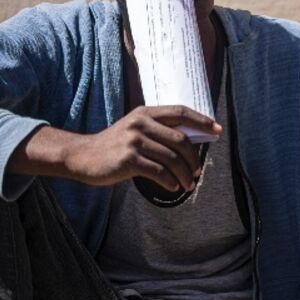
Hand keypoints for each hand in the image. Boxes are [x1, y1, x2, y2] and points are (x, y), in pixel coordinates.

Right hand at [15, 106, 220, 190]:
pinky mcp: (128, 159)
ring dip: (184, 174)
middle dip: (194, 158)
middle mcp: (140, 123)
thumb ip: (160, 131)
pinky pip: (159, 172)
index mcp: (145, 113)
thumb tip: (195, 140)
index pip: (180, 112)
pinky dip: (170, 182)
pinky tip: (173, 187)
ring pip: (172, 159)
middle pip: (181, 140)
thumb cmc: (115, 146)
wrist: (82, 156)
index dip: (202, 121)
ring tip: (188, 184)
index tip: (218, 130)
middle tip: (197, 172)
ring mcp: (134, 141)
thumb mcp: (136, 130)